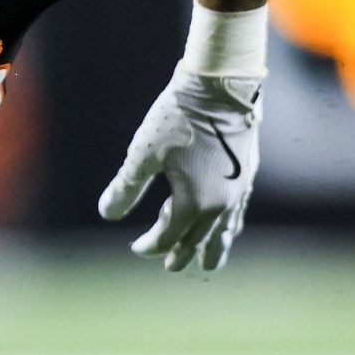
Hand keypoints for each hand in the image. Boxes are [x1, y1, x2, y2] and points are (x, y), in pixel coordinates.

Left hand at [99, 69, 261, 271]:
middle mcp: (221, 204)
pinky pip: (237, 212)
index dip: (150, 246)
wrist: (221, 88)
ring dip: (214, 247)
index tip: (136, 247)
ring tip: (210, 263)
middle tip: (171, 266)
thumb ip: (125, 187)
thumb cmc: (178, 119)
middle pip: (198, 240)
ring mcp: (238, 190)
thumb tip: (107, 214)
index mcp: (194, 203)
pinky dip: (227, 225)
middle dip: (182, 254)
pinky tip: (226, 222)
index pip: (168, 237)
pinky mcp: (247, 175)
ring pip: (224, 230)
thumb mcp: (143, 154)